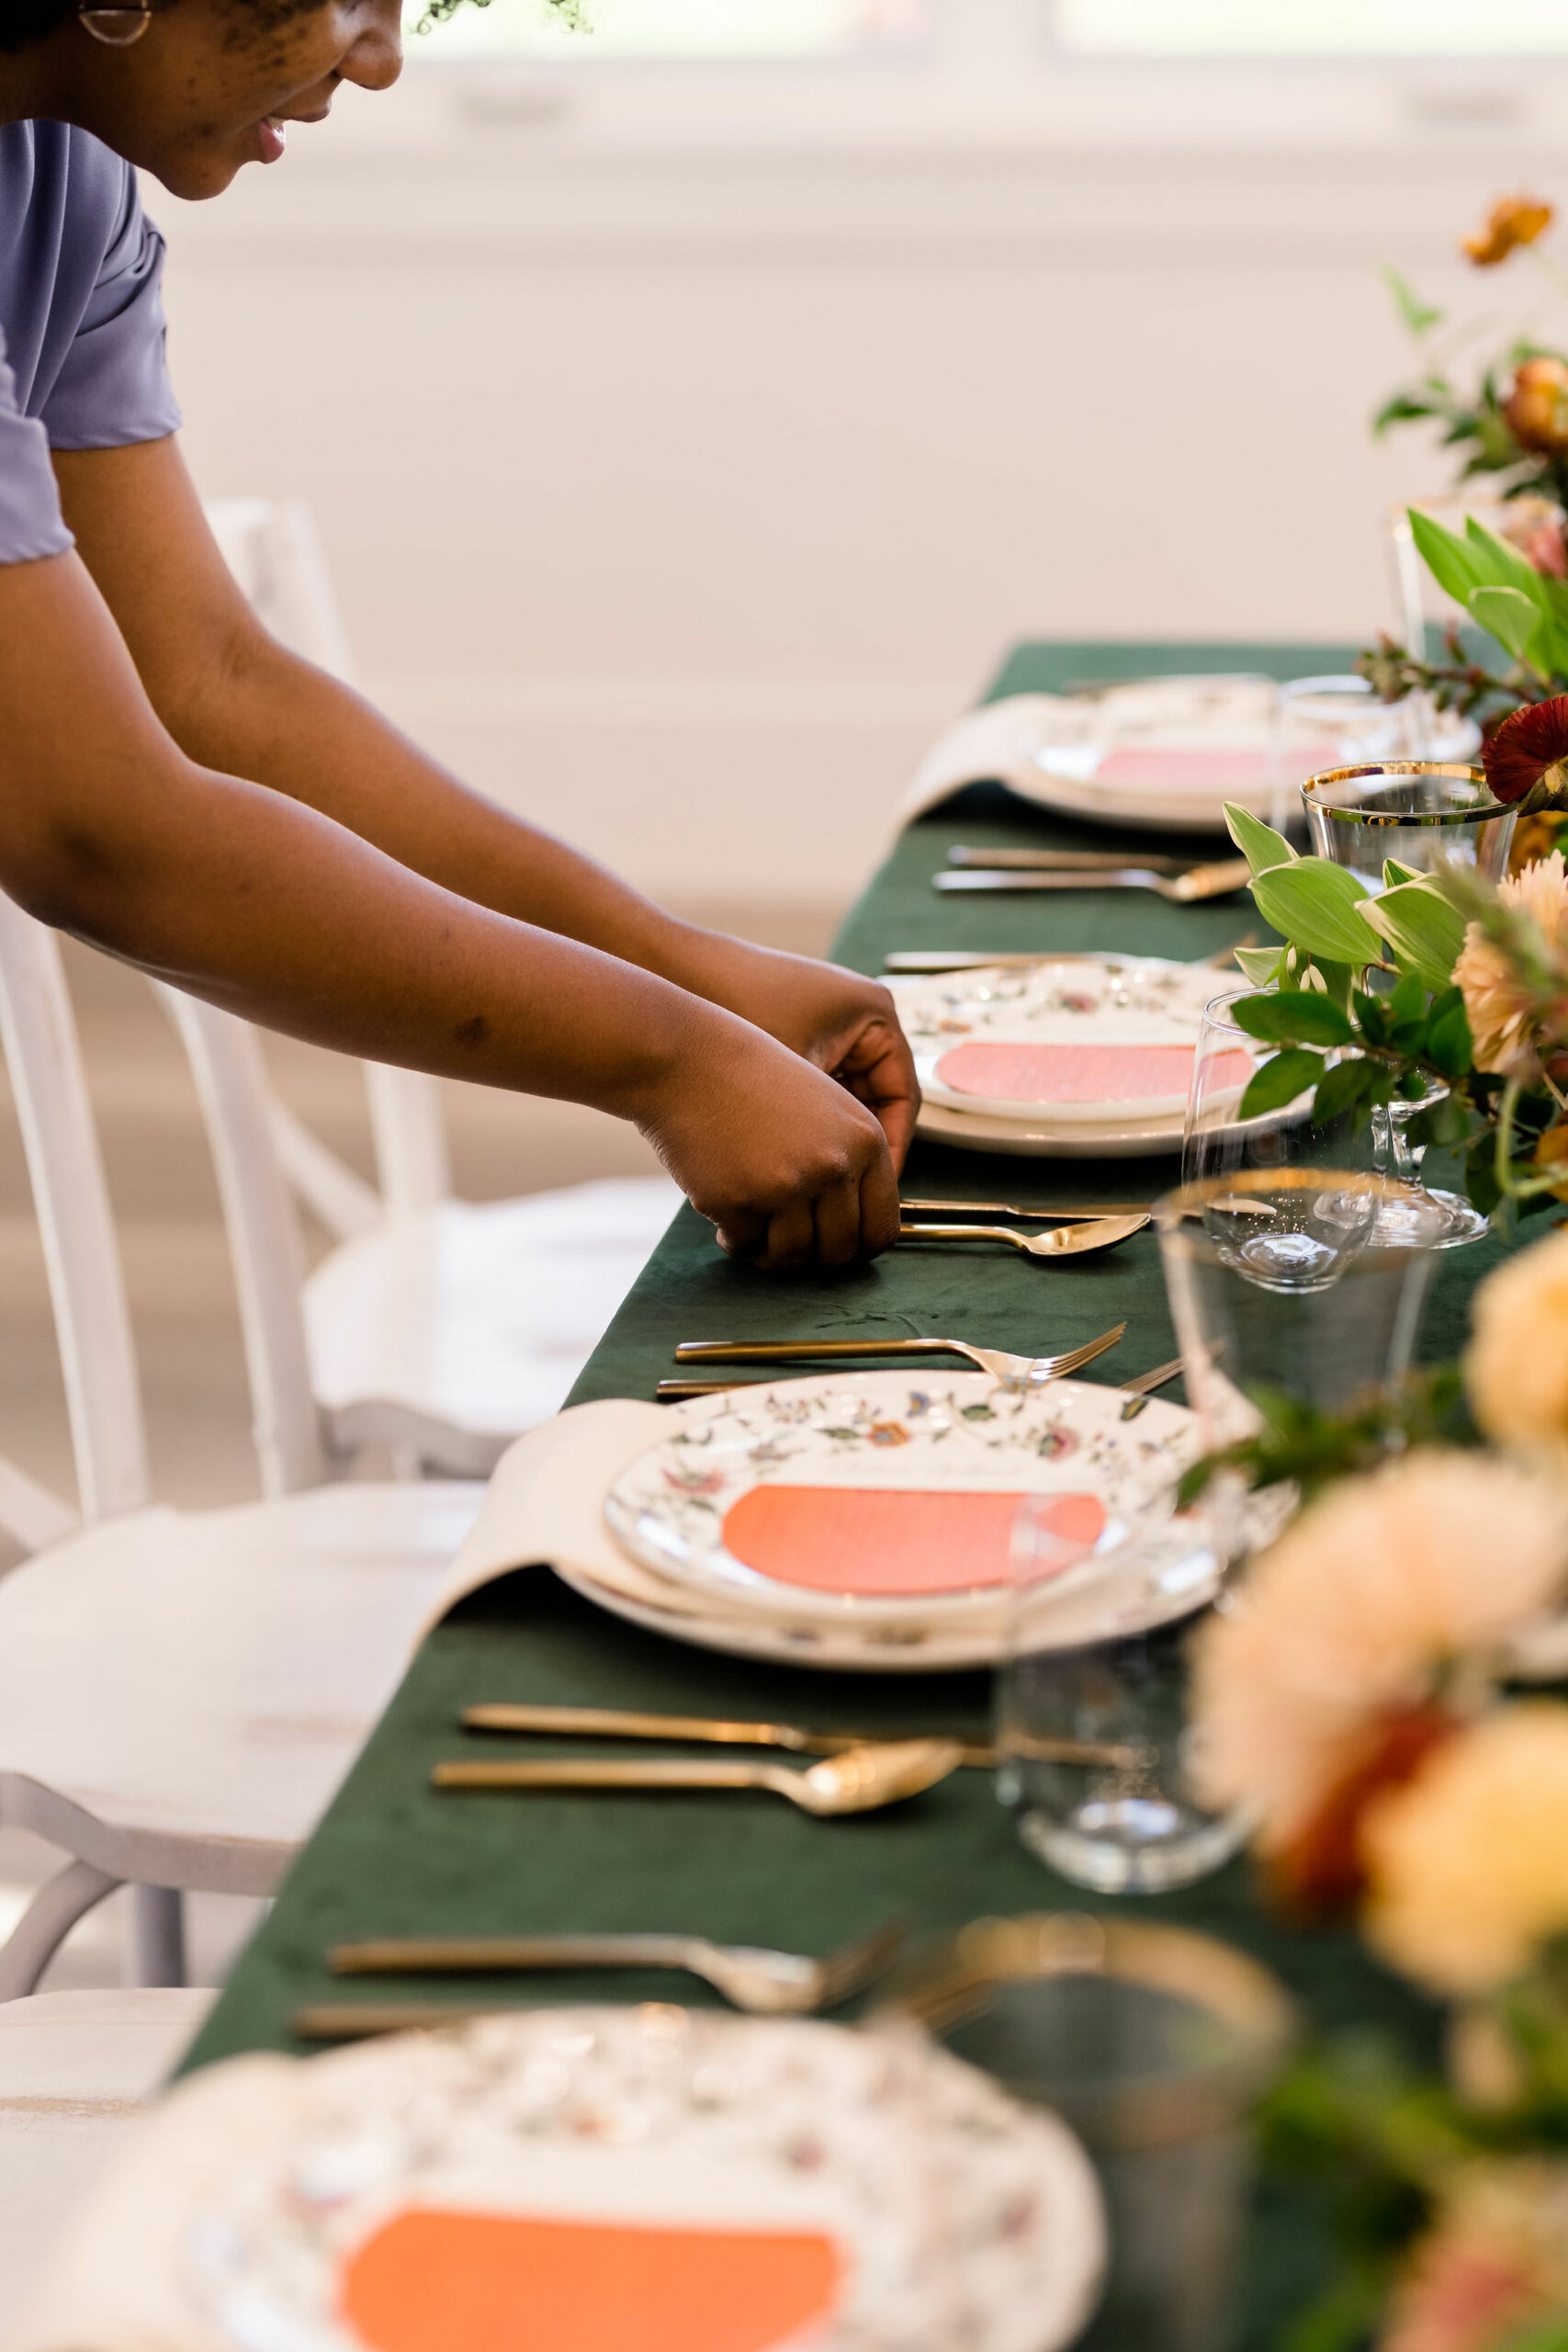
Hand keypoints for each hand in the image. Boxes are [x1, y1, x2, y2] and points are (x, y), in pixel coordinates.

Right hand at [636, 1004, 902, 1271]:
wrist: (688, 1061)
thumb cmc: (753, 1083)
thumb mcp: (826, 1108)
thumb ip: (852, 1164)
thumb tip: (861, 1234)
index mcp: (866, 1141)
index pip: (881, 1230)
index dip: (856, 1248)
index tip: (830, 1244)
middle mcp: (834, 1166)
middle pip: (840, 1253)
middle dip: (812, 1258)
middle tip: (788, 1241)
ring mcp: (788, 1186)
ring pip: (793, 1258)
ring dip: (772, 1253)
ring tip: (755, 1229)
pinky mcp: (740, 1201)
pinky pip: (747, 1247)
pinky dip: (737, 1240)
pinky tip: (727, 1216)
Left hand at [670, 935, 919, 1173]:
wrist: (677, 974)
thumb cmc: (738, 1012)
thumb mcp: (795, 1080)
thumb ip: (829, 1131)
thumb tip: (846, 1188)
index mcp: (876, 1015)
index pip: (901, 1100)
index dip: (888, 1151)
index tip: (867, 1189)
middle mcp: (859, 1016)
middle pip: (875, 1100)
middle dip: (855, 1149)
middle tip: (840, 1195)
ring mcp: (828, 1024)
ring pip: (843, 1100)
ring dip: (827, 1139)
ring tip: (812, 1182)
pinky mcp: (797, 1033)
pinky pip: (816, 1088)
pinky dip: (804, 1120)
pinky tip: (786, 1154)